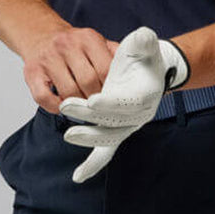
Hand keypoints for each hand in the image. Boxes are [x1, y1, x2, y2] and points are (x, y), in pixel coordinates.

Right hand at [21, 25, 118, 112]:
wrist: (40, 33)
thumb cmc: (73, 44)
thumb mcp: (96, 42)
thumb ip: (115, 54)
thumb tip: (133, 71)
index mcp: (88, 38)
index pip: (105, 69)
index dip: (110, 88)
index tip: (113, 98)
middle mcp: (67, 45)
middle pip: (88, 82)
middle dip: (95, 99)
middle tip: (99, 107)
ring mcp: (48, 58)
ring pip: (68, 92)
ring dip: (77, 105)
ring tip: (83, 108)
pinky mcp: (31, 72)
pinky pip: (43, 97)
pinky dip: (55, 107)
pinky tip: (62, 106)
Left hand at [59, 26, 189, 182]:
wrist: (147, 71)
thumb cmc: (143, 57)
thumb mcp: (144, 44)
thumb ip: (144, 41)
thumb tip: (142, 36)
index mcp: (146, 94)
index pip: (128, 102)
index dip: (112, 102)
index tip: (93, 100)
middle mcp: (140, 115)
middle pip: (114, 120)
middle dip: (89, 116)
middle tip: (67, 106)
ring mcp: (128, 125)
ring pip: (108, 138)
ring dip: (88, 138)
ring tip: (68, 134)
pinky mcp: (117, 131)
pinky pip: (106, 152)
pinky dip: (93, 164)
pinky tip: (78, 177)